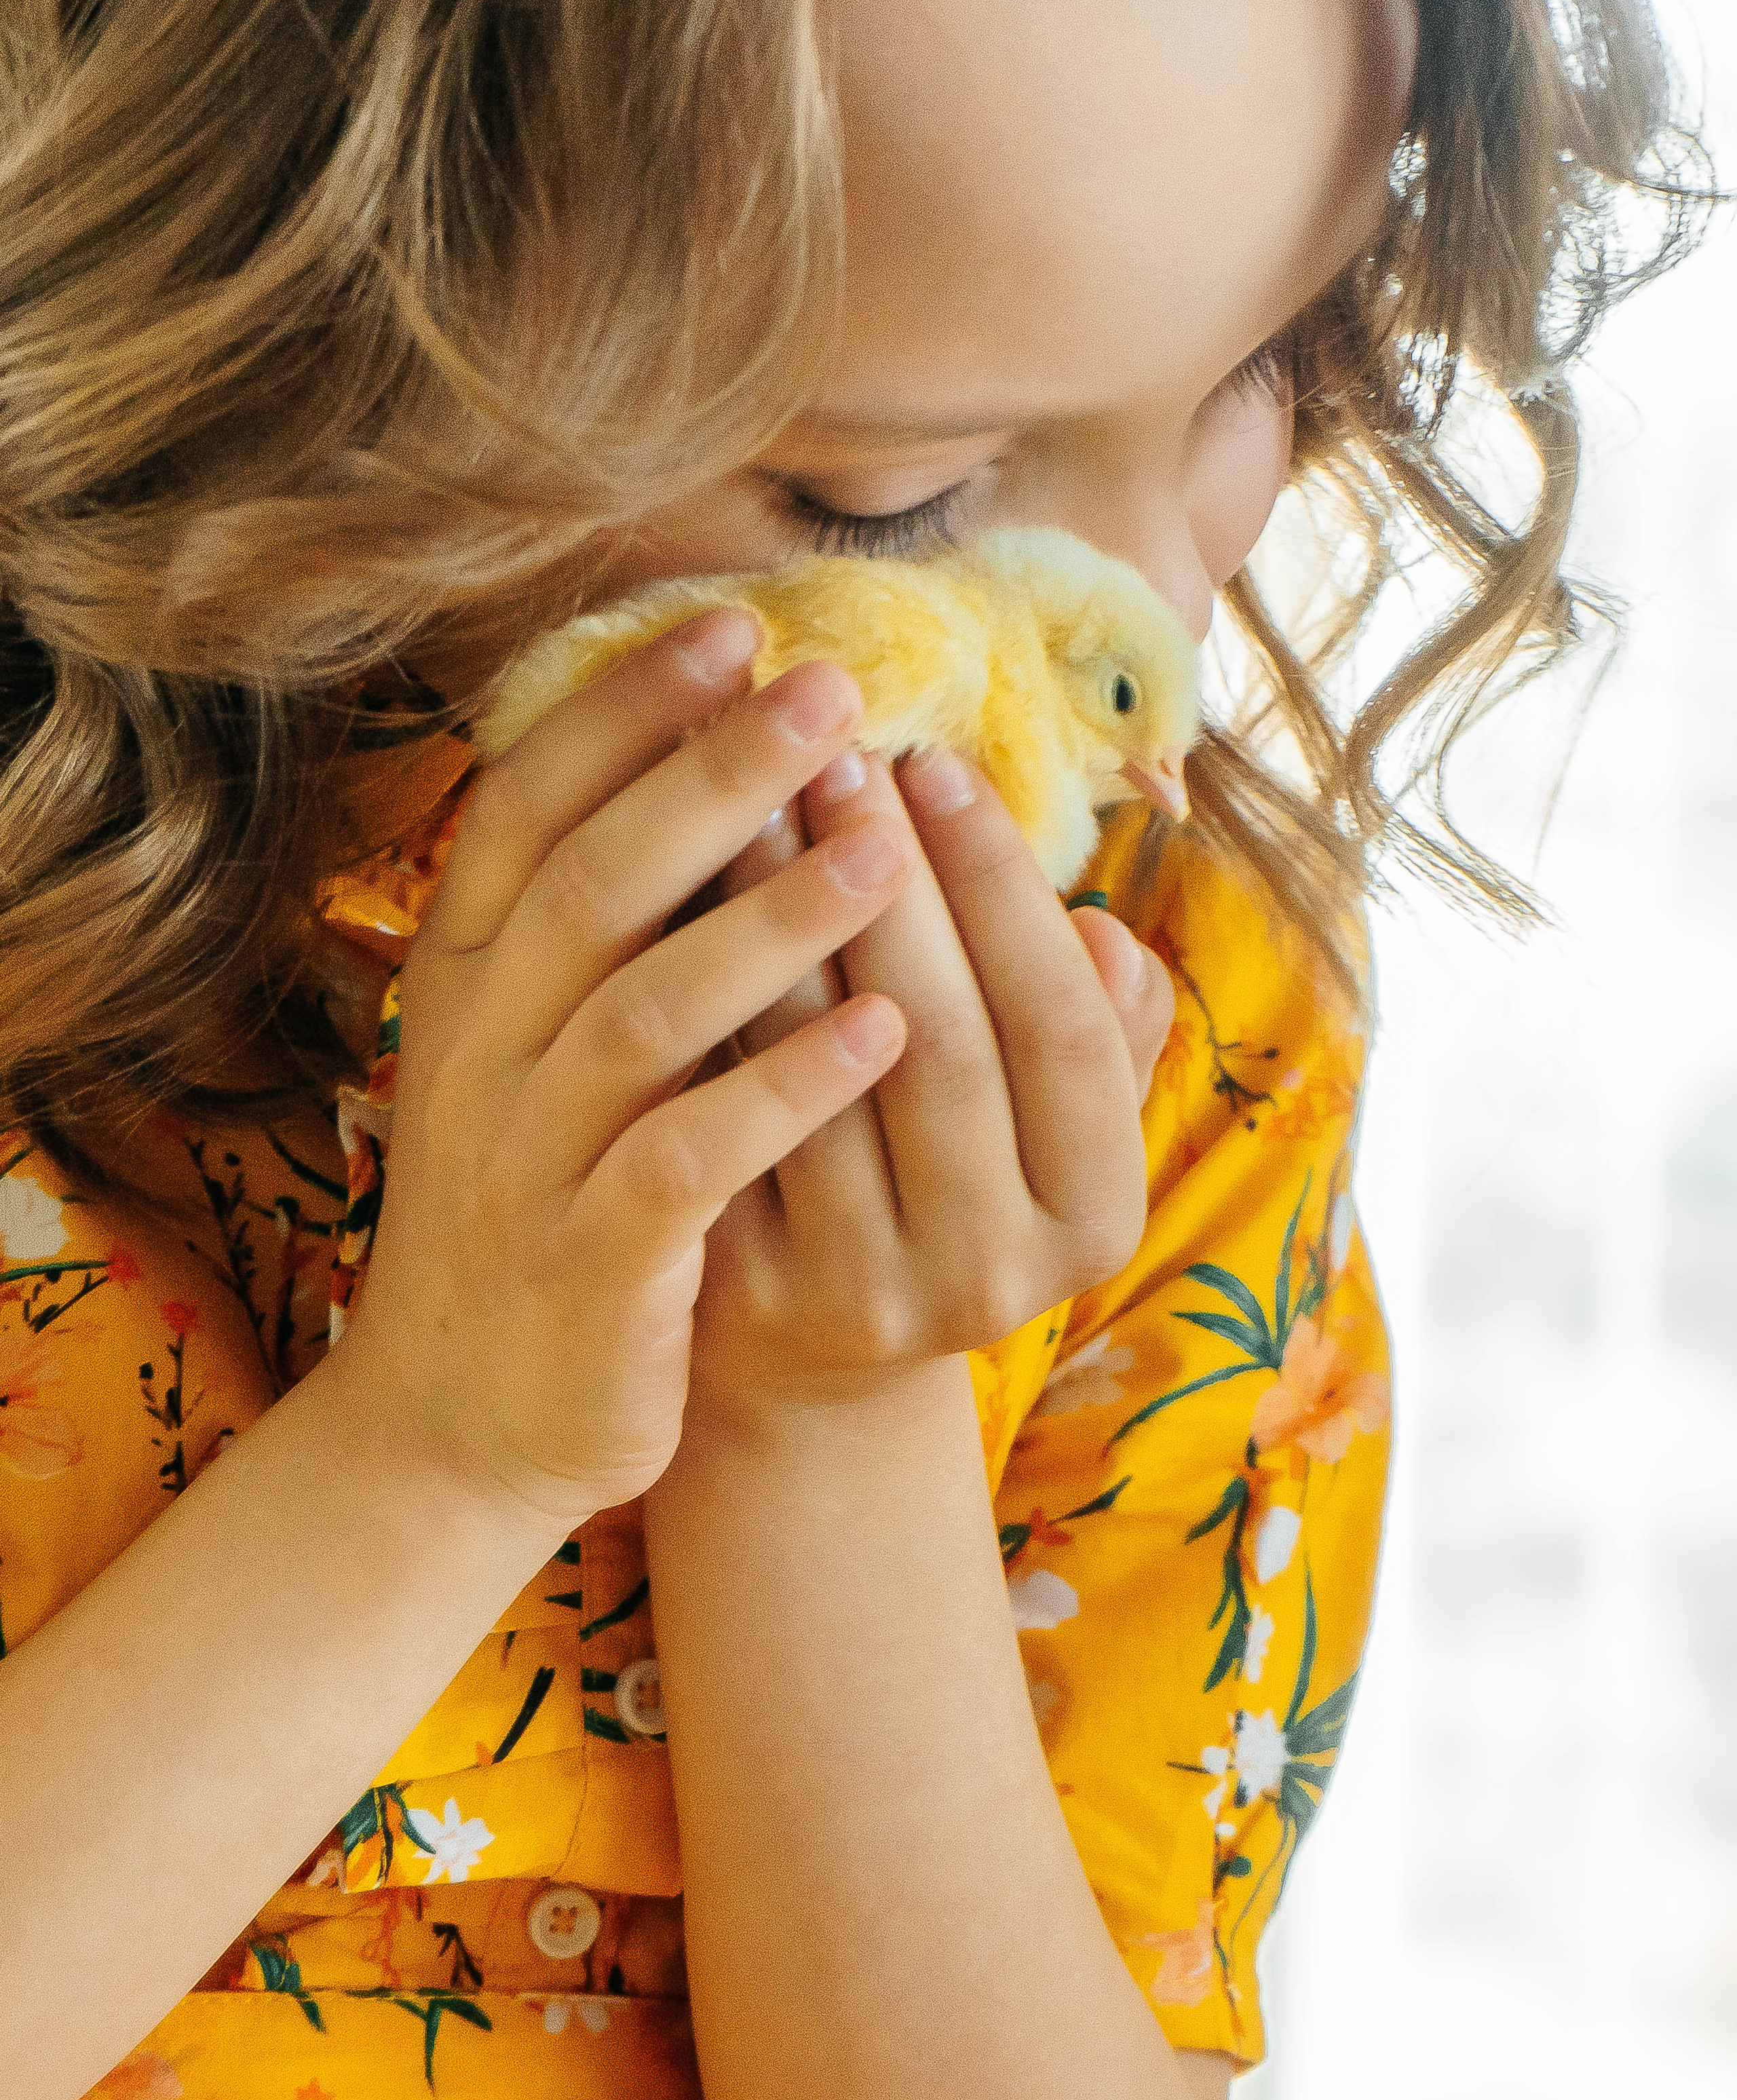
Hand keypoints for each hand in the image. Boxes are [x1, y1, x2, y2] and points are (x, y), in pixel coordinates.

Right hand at [322, 615, 922, 1521]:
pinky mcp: (591, 1263)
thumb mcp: (540, 1050)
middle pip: (595, 883)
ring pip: (646, 1013)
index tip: (735, 628)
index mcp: (469, 980)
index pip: (529, 809)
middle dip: (713, 779)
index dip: (627, 714)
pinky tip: (884, 1033)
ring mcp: (528, 1159)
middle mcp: (482, 1052)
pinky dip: (784, 1091)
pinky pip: (689, 1158)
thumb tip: (734, 771)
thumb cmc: (538, 1199)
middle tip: (832, 691)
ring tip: (883, 847)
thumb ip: (614, 928)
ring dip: (770, 922)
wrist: (460, 1418)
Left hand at [685, 741, 1175, 1429]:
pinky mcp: (751, 1291)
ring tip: (753, 786)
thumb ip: (1101, 1031)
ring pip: (824, 1069)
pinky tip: (685, 890)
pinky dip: (713, 992)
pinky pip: (728, 1106)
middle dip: (894, 881)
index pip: (1065, 1029)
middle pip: (947, 1044)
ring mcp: (867, 1292)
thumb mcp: (1051, 1123)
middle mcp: (994, 1274)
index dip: (1006, 891)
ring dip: (786, 914)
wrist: (820, 1352)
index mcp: (1093, 1219)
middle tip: (837, 747)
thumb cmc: (952, 1177)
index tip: (942, 763)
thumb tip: (1104, 931)